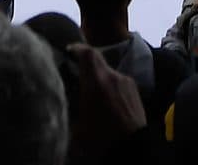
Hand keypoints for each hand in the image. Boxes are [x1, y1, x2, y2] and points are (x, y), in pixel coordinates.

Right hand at [67, 43, 146, 157]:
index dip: (77, 49)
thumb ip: (70, 106)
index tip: (69, 51)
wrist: (133, 149)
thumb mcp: (77, 127)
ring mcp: (126, 82)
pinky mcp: (135, 90)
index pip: (87, 53)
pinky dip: (109, 85)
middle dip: (86, 63)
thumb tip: (63, 97)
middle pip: (98, 59)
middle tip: (76, 71)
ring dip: (99, 76)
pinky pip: (118, 80)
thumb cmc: (102, 139)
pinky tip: (106, 100)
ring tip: (91, 92)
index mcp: (96, 82)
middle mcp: (113, 76)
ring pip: (108, 71)